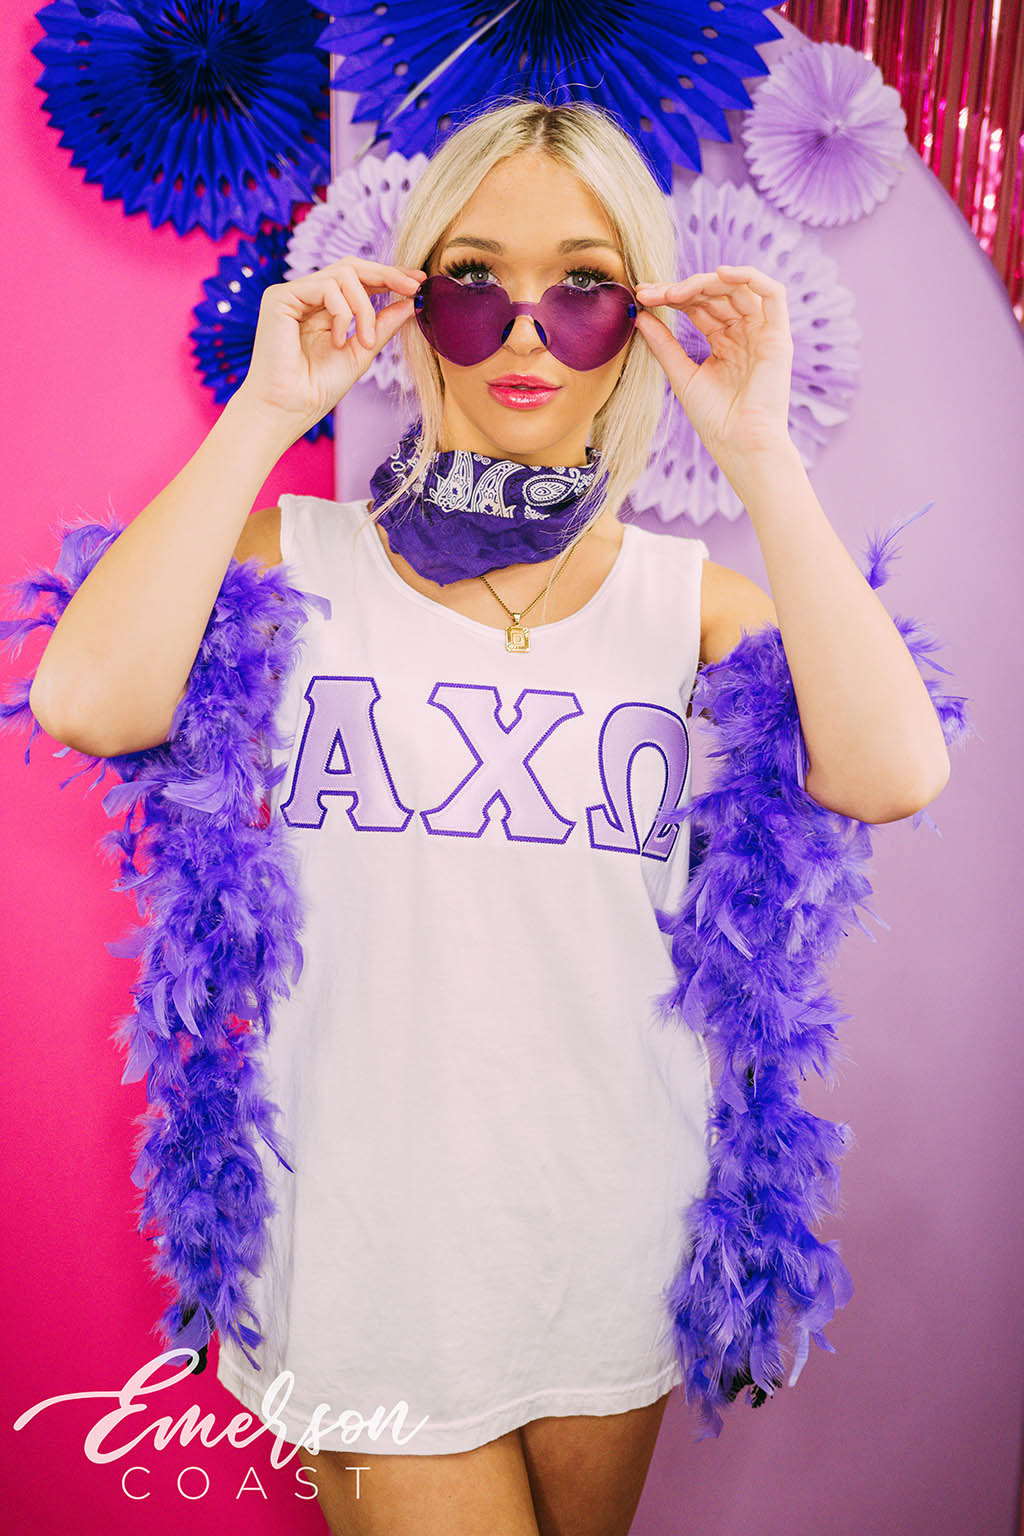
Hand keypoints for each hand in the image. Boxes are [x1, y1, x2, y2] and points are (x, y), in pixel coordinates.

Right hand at [233, 257, 425, 440]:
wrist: (289, 410)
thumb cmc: (318, 389)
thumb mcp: (361, 352)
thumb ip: (382, 326)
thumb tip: (411, 302)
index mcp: (324, 308)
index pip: (359, 280)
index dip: (389, 276)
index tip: (419, 282)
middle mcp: (307, 296)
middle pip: (352, 266)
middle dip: (386, 274)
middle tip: (412, 288)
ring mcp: (293, 293)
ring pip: (343, 274)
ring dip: (363, 308)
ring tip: (364, 342)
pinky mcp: (280, 296)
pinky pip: (325, 286)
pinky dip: (341, 312)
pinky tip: (338, 341)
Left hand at [633, 265, 793, 464]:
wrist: (740, 445)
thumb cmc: (715, 420)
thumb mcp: (682, 375)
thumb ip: (664, 345)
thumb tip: (640, 315)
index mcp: (724, 342)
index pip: (698, 306)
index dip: (671, 296)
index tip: (642, 296)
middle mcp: (744, 333)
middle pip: (715, 294)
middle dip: (682, 289)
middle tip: (652, 294)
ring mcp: (762, 333)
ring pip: (738, 289)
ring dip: (705, 283)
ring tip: (676, 292)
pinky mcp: (778, 336)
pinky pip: (772, 294)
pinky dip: (749, 276)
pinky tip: (720, 273)